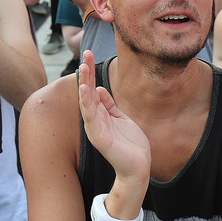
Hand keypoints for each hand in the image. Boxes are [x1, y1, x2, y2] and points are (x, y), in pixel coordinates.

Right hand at [78, 51, 149, 184]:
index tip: (89, 54)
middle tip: (86, 53)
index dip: (90, 72)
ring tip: (83, 68)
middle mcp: (95, 120)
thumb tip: (99, 88)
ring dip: (85, 84)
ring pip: (87, 103)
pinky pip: (91, 118)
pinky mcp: (100, 138)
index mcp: (100, 115)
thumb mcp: (120, 118)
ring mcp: (96, 129)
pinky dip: (87, 103)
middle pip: (88, 92)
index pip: (93, 89)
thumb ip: (109, 105)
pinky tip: (85, 90)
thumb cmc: (130, 144)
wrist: (138, 167)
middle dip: (87, 73)